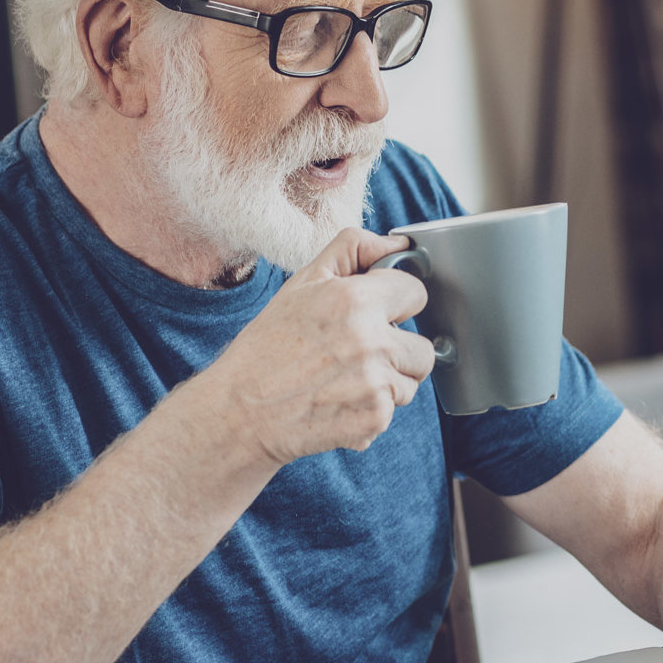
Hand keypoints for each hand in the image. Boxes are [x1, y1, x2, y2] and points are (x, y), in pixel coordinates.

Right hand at [204, 229, 436, 468]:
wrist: (239, 413)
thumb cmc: (266, 347)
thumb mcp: (303, 283)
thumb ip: (353, 250)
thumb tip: (399, 244)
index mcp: (354, 301)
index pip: (416, 293)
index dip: (396, 302)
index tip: (378, 312)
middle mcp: (371, 342)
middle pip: (423, 347)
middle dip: (397, 350)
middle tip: (357, 353)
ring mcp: (376, 384)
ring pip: (410, 382)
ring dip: (387, 383)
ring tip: (343, 379)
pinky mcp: (375, 419)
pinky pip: (393, 411)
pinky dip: (370, 410)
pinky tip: (337, 403)